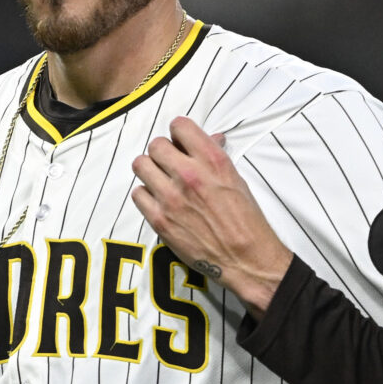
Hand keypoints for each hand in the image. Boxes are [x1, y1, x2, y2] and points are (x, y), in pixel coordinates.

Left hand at [128, 117, 293, 312]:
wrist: (245, 258)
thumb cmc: (245, 220)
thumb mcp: (236, 179)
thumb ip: (216, 157)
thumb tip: (211, 138)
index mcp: (212, 160)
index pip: (179, 126)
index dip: (178, 134)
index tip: (180, 143)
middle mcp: (189, 175)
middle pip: (156, 145)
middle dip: (163, 153)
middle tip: (170, 165)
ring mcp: (171, 197)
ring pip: (141, 165)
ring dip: (150, 170)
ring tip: (161, 181)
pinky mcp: (160, 219)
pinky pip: (137, 194)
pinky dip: (145, 196)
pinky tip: (158, 201)